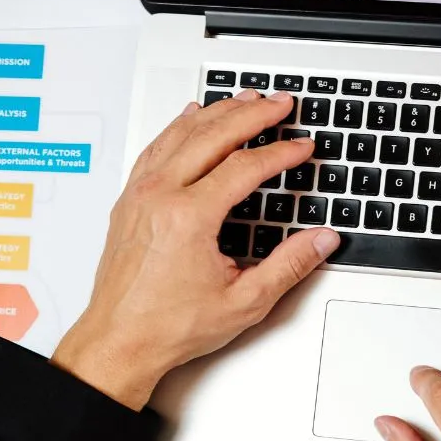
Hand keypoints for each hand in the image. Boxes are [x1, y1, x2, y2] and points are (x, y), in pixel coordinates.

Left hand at [52, 90, 339, 409]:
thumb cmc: (168, 326)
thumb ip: (289, 266)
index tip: (301, 147)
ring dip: (217, 112)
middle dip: (252, 114)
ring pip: (181, 134)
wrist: (120, 340)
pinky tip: (190, 117)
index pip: (244, 167)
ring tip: (245, 100)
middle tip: (280, 104)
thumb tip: (320, 240)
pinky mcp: (129, 200)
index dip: (280, 153)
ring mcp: (139, 194)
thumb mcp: (244, 302)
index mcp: (188, 217)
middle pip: (212, 134)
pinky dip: (179, 126)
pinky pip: (156, 147)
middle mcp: (160, 196)